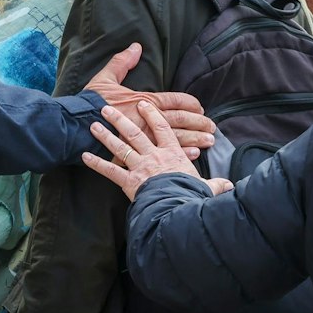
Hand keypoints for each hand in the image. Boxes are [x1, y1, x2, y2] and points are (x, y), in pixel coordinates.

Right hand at [80, 44, 215, 154]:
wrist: (76, 126)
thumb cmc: (90, 103)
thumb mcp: (105, 78)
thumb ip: (122, 62)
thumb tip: (136, 47)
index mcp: (145, 100)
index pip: (176, 100)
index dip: (191, 103)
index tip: (200, 107)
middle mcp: (150, 118)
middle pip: (182, 119)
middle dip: (200, 122)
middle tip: (213, 127)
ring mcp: (147, 137)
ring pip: (179, 137)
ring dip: (196, 139)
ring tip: (209, 142)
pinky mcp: (140, 152)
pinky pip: (165, 153)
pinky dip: (182, 154)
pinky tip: (193, 155)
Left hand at [82, 100, 219, 200]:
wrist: (178, 210)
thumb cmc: (191, 197)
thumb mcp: (206, 188)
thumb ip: (215, 184)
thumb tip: (230, 185)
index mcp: (171, 153)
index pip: (162, 128)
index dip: (152, 114)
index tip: (144, 102)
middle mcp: (153, 156)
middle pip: (135, 133)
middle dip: (120, 119)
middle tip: (106, 108)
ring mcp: (139, 167)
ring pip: (119, 147)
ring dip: (105, 136)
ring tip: (93, 125)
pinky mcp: (128, 182)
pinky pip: (109, 171)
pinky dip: (95, 164)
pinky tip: (83, 156)